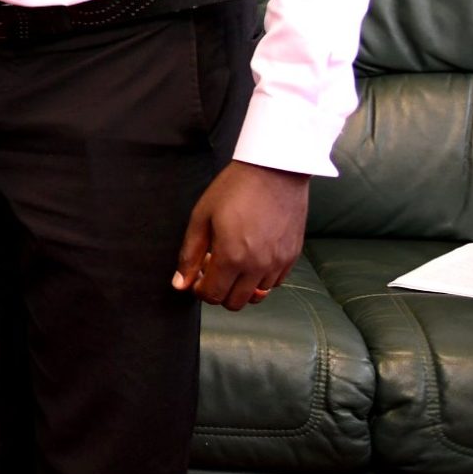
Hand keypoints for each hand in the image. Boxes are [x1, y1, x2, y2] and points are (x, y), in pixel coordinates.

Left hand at [173, 161, 310, 310]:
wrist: (275, 171)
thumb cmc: (235, 189)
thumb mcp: (202, 217)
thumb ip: (189, 254)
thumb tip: (180, 283)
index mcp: (232, 257)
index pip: (212, 295)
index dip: (199, 289)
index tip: (196, 275)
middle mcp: (257, 266)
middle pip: (234, 303)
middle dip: (218, 292)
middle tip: (212, 269)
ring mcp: (278, 263)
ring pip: (256, 295)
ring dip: (241, 286)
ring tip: (234, 261)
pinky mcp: (292, 257)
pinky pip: (275, 282)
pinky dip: (261, 278)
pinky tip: (252, 257)